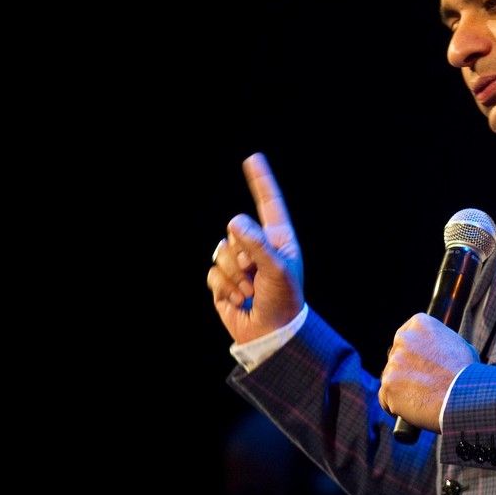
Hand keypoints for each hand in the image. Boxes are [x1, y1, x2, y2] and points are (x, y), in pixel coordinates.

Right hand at [207, 153, 303, 343]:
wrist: (272, 335)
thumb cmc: (284, 301)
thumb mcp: (277, 271)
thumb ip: (257, 245)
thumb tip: (234, 221)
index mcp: (278, 239)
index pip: (269, 204)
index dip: (260, 181)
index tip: (253, 159)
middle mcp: (257, 247)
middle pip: (235, 231)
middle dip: (241, 255)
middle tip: (255, 276)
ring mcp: (239, 264)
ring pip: (219, 252)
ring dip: (232, 275)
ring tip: (248, 291)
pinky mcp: (223, 282)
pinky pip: (212, 274)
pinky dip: (222, 288)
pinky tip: (236, 300)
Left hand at [378, 313, 478, 431]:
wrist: (464, 397)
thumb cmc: (467, 373)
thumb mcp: (458, 345)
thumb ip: (439, 343)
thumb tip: (435, 349)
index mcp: (420, 324)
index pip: (407, 336)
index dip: (415, 353)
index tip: (422, 364)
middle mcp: (403, 339)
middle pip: (397, 356)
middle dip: (407, 369)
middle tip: (425, 383)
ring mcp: (393, 363)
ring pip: (391, 377)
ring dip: (402, 387)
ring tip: (423, 397)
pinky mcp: (388, 385)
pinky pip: (386, 398)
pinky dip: (396, 405)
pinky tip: (413, 407)